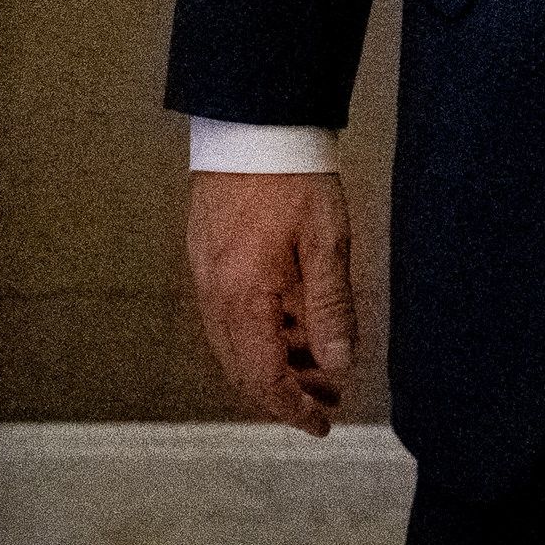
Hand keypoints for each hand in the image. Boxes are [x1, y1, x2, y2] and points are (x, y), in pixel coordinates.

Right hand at [188, 170, 355, 435]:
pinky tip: (291, 324)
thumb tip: (338, 364)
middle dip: (285, 393)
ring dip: (273, 363)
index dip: (292, 408)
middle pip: (244, 369)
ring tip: (318, 364)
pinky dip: (258, 333)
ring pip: (234, 344)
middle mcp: (215, 293)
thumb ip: (330, 308)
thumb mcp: (326, 242)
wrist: (253, 121)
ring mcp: (206, 275)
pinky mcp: (206, 256)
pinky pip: (227, 316)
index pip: (264, 378)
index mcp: (244, 296)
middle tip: (327, 400)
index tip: (320, 423)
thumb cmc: (292, 174)